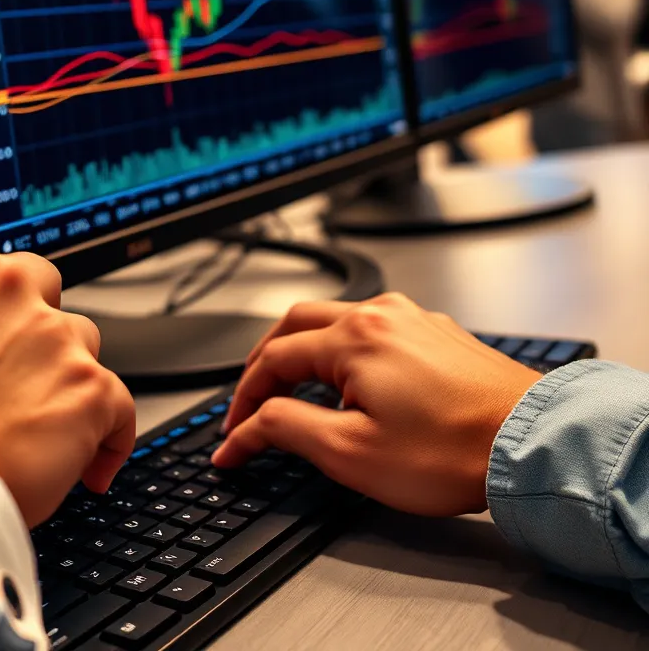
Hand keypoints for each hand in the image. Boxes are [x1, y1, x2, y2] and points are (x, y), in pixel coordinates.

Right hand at [214, 294, 539, 515]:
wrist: (534, 445)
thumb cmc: (453, 452)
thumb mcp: (351, 452)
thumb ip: (288, 429)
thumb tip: (249, 426)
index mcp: (352, 338)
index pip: (272, 361)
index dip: (243, 401)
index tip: (233, 437)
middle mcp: (379, 314)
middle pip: (296, 323)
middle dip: (264, 359)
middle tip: (250, 397)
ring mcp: (412, 318)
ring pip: (337, 317)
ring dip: (304, 347)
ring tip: (294, 385)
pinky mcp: (438, 331)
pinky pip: (374, 325)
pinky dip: (345, 347)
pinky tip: (354, 378)